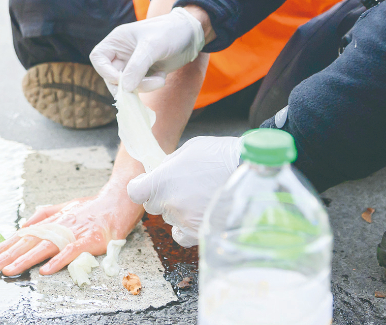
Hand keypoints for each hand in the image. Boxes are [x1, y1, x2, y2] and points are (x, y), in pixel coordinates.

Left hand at [0, 188, 141, 275]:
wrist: (116, 202)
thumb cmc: (91, 208)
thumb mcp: (64, 208)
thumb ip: (44, 216)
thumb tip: (24, 225)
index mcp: (51, 220)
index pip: (24, 234)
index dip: (6, 245)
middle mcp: (58, 226)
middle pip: (29, 242)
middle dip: (8, 256)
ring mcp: (72, 232)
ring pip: (44, 247)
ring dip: (25, 260)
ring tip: (10, 270)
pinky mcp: (88, 240)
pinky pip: (70, 252)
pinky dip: (58, 261)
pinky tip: (45, 270)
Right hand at [90, 7, 206, 93]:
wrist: (191, 34)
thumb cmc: (170, 32)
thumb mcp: (153, 46)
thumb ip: (137, 66)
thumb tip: (124, 88)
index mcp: (117, 40)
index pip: (98, 58)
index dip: (105, 72)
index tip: (121, 80)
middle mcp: (121, 53)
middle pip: (111, 76)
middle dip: (128, 84)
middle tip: (146, 85)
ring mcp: (133, 65)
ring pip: (126, 85)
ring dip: (143, 87)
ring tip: (160, 79)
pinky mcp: (144, 74)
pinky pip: (139, 87)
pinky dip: (150, 86)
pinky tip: (162, 77)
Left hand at [126, 136, 240, 247]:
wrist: (250, 172)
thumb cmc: (220, 156)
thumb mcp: (189, 149)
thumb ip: (169, 164)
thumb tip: (159, 172)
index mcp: (162, 181)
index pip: (135, 192)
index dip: (140, 187)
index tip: (146, 184)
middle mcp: (170, 204)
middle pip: (153, 205)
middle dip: (162, 196)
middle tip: (180, 187)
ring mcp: (184, 221)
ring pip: (170, 218)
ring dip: (177, 210)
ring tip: (198, 197)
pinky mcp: (199, 233)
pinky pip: (181, 235)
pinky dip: (185, 227)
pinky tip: (195, 216)